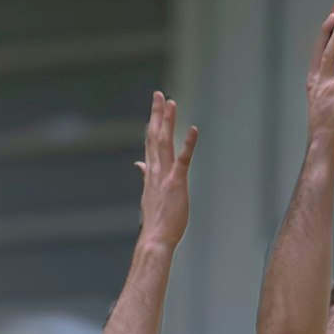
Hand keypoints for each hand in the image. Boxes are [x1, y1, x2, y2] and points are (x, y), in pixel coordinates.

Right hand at [136, 91, 197, 251]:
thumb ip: (146, 175)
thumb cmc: (157, 220)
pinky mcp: (177, 183)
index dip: (153, 123)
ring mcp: (165, 176)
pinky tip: (193, 129)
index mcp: (151, 173)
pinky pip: (183, 160)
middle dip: (157, 114)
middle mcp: (156, 170)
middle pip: (154, 136)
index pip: (150, 142)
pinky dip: (188, 144)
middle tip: (159, 94)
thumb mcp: (150, 193)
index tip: (155, 107)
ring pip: (165, 142)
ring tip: (171, 102)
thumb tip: (139, 163)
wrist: (155, 239)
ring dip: (168, 122)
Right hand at [306, 13, 333, 154]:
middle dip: (326, 31)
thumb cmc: (332, 131)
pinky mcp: (332, 92)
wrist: (322, 142)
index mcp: (314, 82)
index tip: (329, 25)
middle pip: (318, 49)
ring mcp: (322, 85)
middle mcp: (314, 80)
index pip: (316, 56)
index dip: (321, 39)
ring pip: (328, 55)